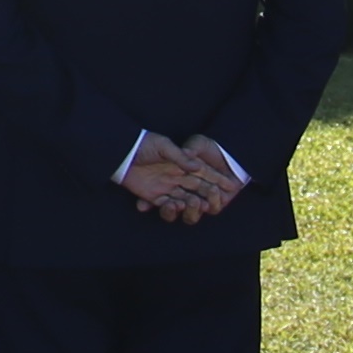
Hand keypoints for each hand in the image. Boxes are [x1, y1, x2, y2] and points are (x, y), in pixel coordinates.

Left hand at [123, 133, 241, 222]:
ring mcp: (165, 187)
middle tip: (213, 201)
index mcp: (182, 165)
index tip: (231, 187)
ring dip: (190, 205)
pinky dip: (171, 208)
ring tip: (192, 204)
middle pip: (197, 190)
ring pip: (184, 201)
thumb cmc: (144, 144)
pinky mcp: (152, 195)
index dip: (217, 181)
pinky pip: (165, 206)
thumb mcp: (163, 146)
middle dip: (208, 197)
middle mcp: (176, 178)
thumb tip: (196, 166)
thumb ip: (180, 157)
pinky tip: (175, 206)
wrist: (122, 151)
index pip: (204, 175)